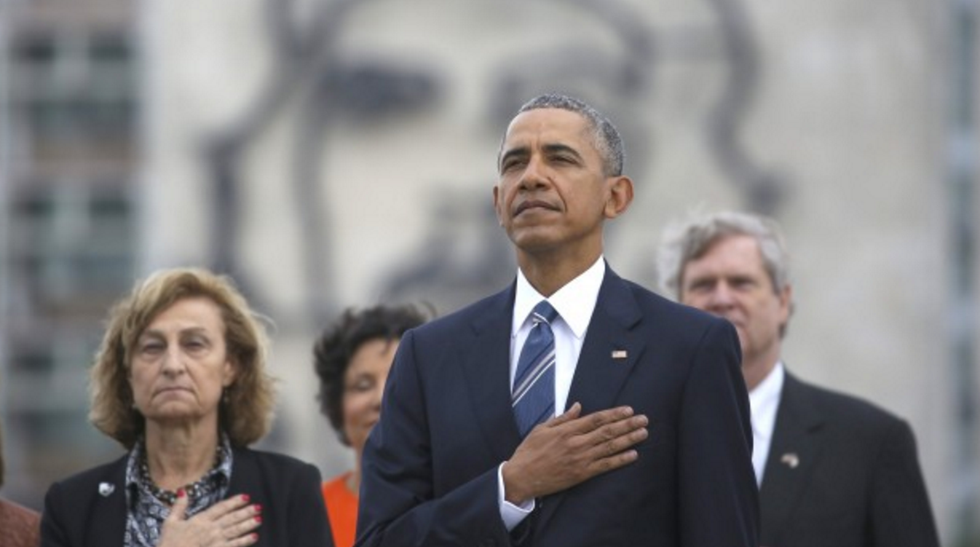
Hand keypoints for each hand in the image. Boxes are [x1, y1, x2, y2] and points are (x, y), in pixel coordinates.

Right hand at [157, 491, 261, 546]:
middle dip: (246, 512)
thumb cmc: (169, 543)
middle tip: (258, 507)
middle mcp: (210, 528)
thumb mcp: (170, 522)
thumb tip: (183, 491)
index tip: (246, 497)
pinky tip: (254, 537)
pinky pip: (234, 545)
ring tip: (259, 519)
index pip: (221, 508)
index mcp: (200, 520)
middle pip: (232, 518)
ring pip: (235, 530)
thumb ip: (179, 506)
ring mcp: (215, 541)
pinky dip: (245, 541)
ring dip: (248, 524)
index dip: (234, 502)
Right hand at [501, 403, 647, 503]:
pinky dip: (620, 460)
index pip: (596, 419)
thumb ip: (562, 418)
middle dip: (627, 424)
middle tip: (644, 419)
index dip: (614, 414)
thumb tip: (578, 406)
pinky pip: (605, 465)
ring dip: (629, 439)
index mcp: (566, 430)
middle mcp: (576, 443)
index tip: (629, 410)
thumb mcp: (541, 429)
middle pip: (607, 431)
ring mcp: (580, 459)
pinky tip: (633, 454)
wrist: (521, 477)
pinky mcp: (581, 474)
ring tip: (643, 433)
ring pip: (610, 447)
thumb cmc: (529, 452)